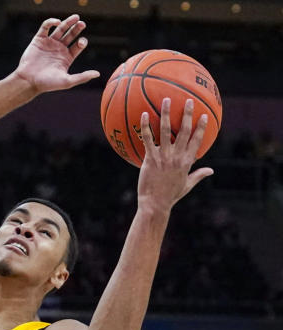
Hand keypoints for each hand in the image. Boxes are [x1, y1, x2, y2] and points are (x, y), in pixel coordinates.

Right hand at [14, 15, 99, 94]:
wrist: (28, 81)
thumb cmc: (47, 84)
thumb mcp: (67, 81)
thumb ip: (82, 77)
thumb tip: (98, 74)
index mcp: (66, 58)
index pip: (77, 45)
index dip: (82, 42)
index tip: (81, 42)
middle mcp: (58, 49)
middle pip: (70, 35)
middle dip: (77, 29)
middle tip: (82, 24)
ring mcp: (48, 44)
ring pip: (60, 29)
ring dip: (67, 22)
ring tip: (75, 17)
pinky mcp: (38, 40)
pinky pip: (45, 27)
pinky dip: (51, 22)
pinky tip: (57, 22)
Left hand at [137, 98, 213, 214]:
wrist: (155, 204)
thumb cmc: (170, 196)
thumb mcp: (187, 185)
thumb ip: (199, 175)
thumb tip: (211, 170)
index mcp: (187, 162)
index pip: (197, 141)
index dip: (201, 127)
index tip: (204, 115)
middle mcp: (177, 156)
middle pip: (184, 131)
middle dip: (187, 114)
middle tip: (189, 100)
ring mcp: (163, 157)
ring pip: (165, 131)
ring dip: (166, 114)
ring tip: (166, 100)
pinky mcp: (149, 159)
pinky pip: (147, 139)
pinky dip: (145, 126)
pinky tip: (143, 114)